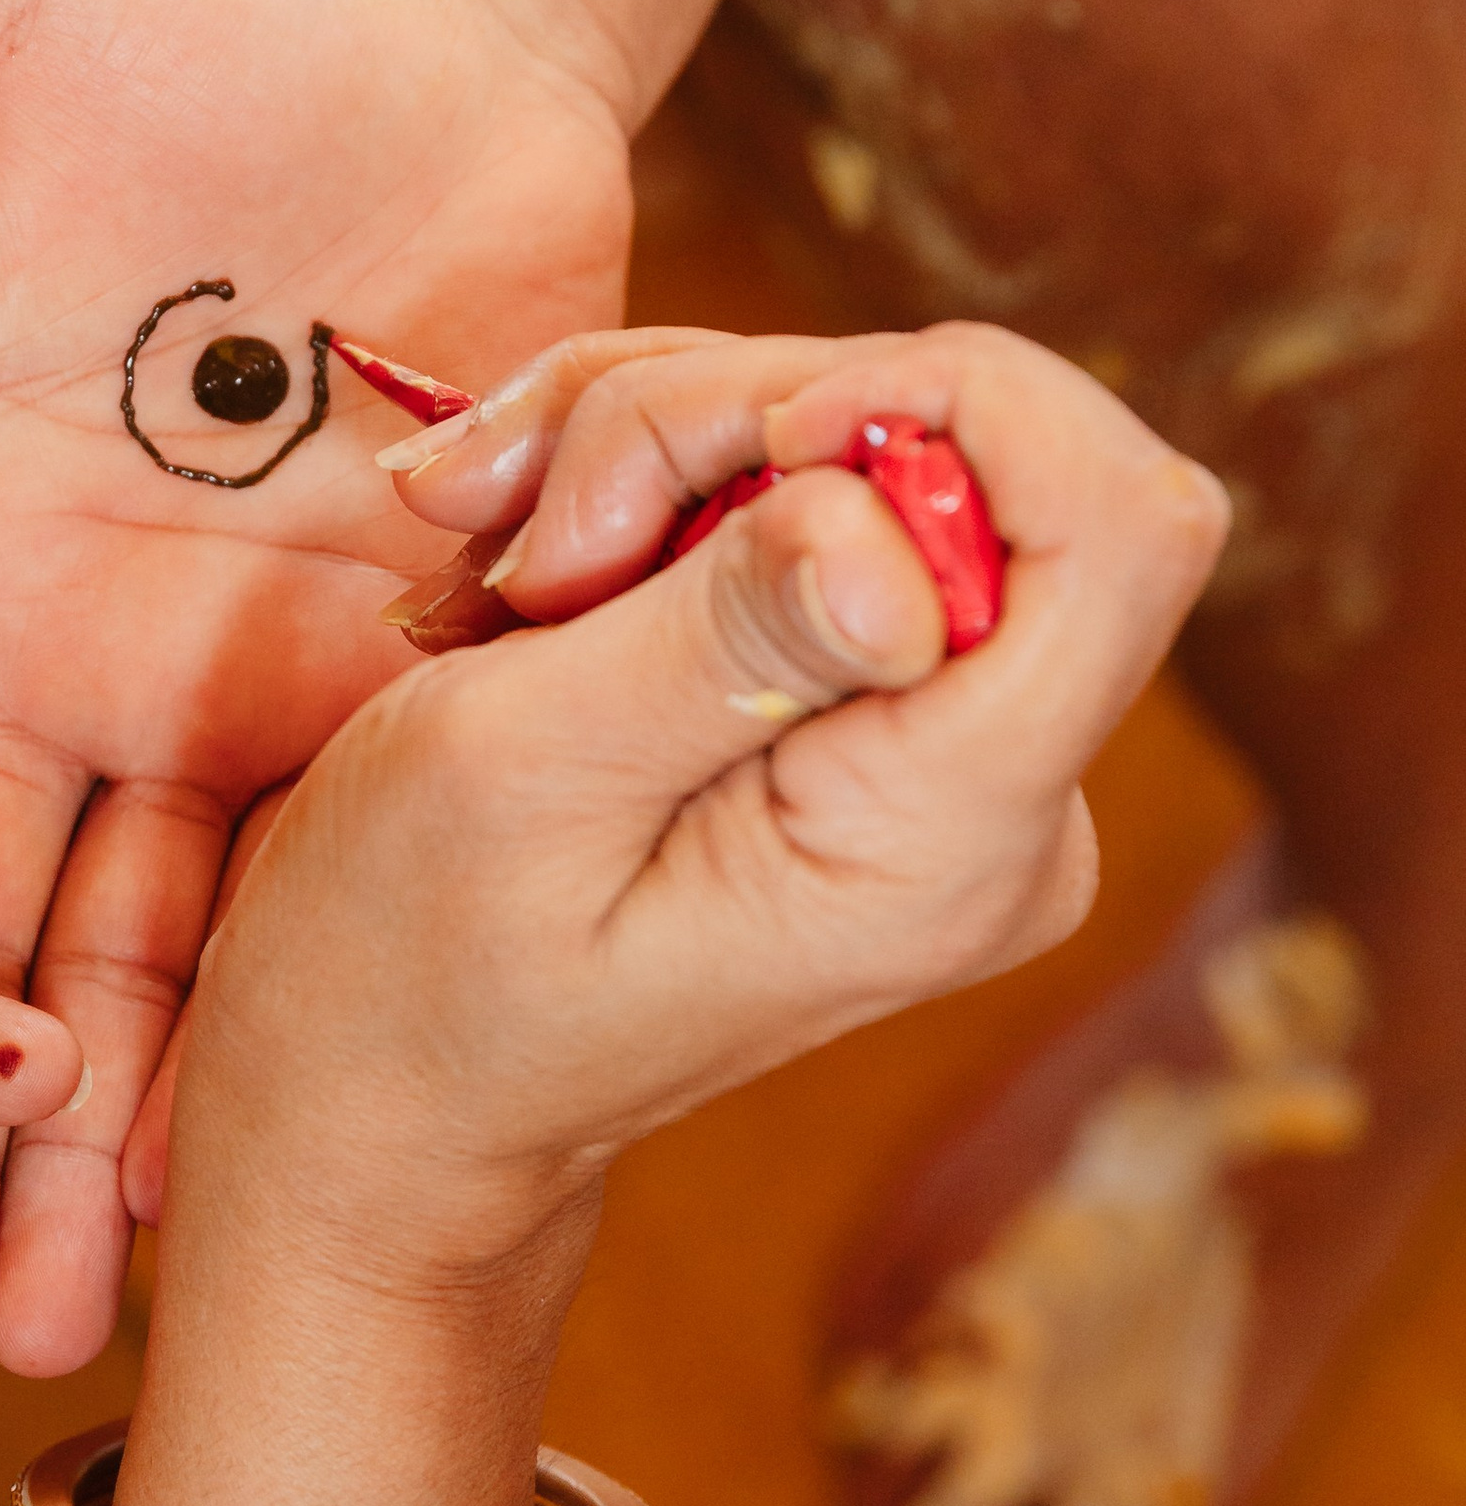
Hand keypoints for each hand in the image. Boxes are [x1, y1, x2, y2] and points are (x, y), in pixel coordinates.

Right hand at [151, 323, 1229, 1361]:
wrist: (382, 1100)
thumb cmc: (405, 967)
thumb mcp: (514, 778)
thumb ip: (716, 640)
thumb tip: (886, 537)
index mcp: (945, 842)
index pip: (1122, 528)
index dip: (955, 406)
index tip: (744, 441)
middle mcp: (995, 795)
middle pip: (968, 448)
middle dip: (722, 421)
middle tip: (525, 534)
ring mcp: (938, 744)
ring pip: (861, 436)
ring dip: (646, 443)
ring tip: (486, 561)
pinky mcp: (871, 699)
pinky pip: (807, 490)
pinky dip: (647, 475)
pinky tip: (517, 561)